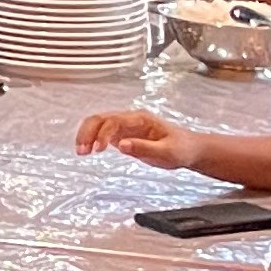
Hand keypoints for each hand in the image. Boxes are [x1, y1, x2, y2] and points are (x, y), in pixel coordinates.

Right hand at [76, 108, 207, 171]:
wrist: (190, 150)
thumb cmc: (182, 149)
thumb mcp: (167, 152)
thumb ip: (144, 148)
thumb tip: (120, 145)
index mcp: (140, 119)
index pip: (114, 121)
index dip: (102, 134)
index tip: (97, 150)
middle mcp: (130, 119)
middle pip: (100, 118)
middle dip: (87, 132)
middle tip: (81, 151)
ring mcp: (125, 127)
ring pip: (98, 124)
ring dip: (86, 136)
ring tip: (81, 152)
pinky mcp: (123, 136)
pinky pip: (102, 134)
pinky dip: (92, 140)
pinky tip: (87, 150)